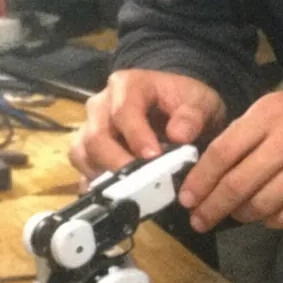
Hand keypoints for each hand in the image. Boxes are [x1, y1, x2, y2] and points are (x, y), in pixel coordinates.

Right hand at [69, 69, 225, 179]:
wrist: (176, 106)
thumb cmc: (185, 102)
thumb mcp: (199, 101)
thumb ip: (193, 115)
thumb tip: (179, 135)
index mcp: (127, 85)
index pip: (123, 110)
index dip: (136, 135)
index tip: (153, 157)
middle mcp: (101, 105)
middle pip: (96, 136)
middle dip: (116, 163)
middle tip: (140, 183)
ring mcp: (90, 128)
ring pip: (83, 154)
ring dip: (104, 176)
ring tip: (131, 191)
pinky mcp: (88, 152)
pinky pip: (82, 170)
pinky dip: (96, 185)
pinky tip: (115, 197)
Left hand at [178, 84, 282, 232]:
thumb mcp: (281, 103)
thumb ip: (248, 130)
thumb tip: (210, 165)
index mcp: (272, 114)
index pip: (223, 153)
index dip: (201, 180)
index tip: (188, 197)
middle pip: (238, 184)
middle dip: (212, 207)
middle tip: (199, 220)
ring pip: (261, 206)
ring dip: (241, 215)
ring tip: (234, 214)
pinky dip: (270, 220)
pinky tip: (266, 215)